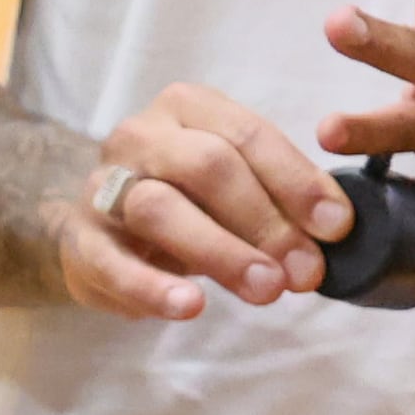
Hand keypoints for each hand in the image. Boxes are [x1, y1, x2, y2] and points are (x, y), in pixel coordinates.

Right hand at [52, 82, 345, 319]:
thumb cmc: (187, 198)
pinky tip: (189, 307)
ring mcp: (102, 187)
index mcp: (188, 108)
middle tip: (305, 271)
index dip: (297, 182)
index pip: (248, 135)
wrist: (99, 223)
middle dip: (265, 221)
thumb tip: (331, 235)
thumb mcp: (235, 181)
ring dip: (220, 252)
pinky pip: (111, 262)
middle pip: (206, 167)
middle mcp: (140, 136)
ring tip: (265, 290)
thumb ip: (278, 198)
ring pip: (159, 208)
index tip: (337, 228)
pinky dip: (152, 287)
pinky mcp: (78, 239)